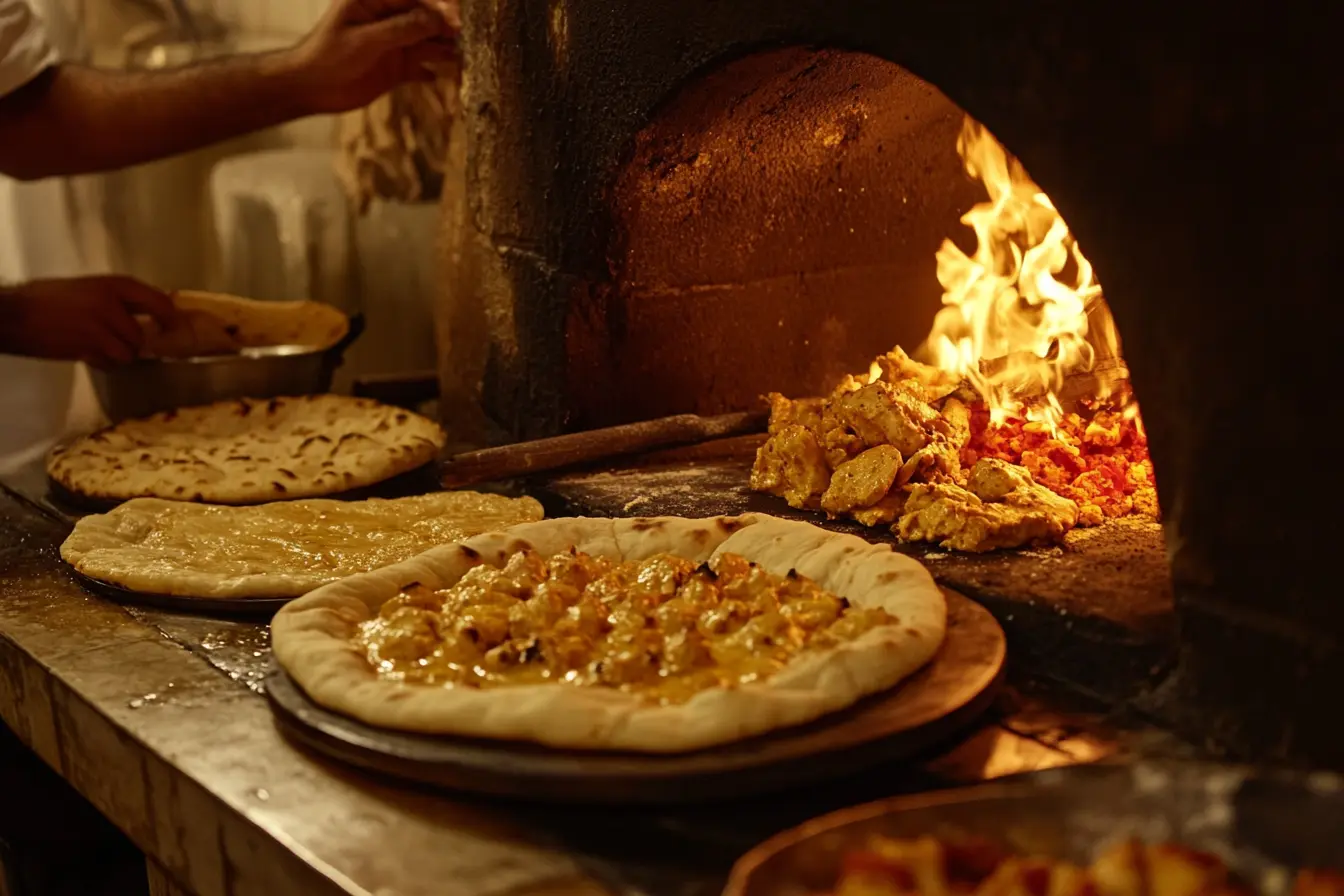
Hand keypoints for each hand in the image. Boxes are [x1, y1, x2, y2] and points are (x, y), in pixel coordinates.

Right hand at [0, 276, 177, 367]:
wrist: (14, 315)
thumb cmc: (47, 298)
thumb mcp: (87, 288)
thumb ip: (115, 298)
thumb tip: (144, 312)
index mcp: (112, 285)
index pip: (157, 301)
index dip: (170, 317)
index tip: (175, 327)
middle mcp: (111, 305)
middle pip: (141, 335)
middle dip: (133, 343)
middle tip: (119, 341)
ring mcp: (100, 328)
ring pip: (128, 353)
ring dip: (119, 355)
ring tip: (101, 347)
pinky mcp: (87, 348)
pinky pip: (111, 363)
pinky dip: (104, 363)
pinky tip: (89, 354)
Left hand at [283, 0, 459, 114]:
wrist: (310, 88)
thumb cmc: (327, 56)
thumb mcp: (364, 40)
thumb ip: (401, 29)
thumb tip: (436, 19)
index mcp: (376, 0)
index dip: (439, 6)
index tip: (456, 21)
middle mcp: (390, 18)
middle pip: (427, 17)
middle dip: (448, 27)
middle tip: (469, 41)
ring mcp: (396, 43)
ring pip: (429, 41)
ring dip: (447, 49)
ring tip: (467, 58)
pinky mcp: (398, 67)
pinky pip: (424, 65)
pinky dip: (436, 70)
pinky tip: (445, 76)